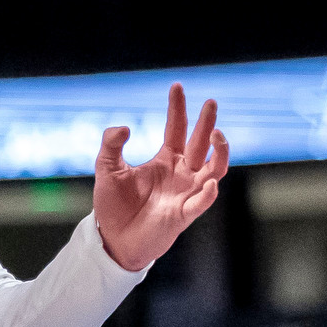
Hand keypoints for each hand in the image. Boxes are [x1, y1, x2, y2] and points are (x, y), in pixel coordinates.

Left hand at [94, 83, 227, 270]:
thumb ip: (111, 145)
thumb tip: (124, 127)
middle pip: (200, 143)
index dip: (178, 108)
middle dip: (207, 123)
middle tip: (211, 102)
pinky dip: (208, 194)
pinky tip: (210, 183)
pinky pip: (202, 202)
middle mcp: (181, 173)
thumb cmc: (113, 206)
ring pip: (214, 169)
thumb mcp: (106, 169)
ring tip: (217, 134)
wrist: (113, 239)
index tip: (177, 86)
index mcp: (165, 160)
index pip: (176, 128)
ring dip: (219, 152)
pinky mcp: (184, 214)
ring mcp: (186, 193)